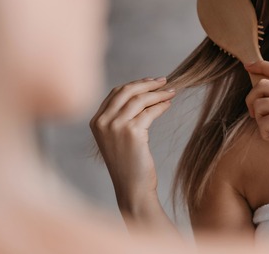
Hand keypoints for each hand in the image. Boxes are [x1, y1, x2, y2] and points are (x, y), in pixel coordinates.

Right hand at [90, 77, 175, 211]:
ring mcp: (115, 126)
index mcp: (96, 122)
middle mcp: (102, 122)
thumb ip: (121, 117)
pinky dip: (161, 105)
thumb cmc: (128, 164)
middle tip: (164, 81)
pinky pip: (150, 111)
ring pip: (140, 99)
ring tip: (171, 92)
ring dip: (158, 93)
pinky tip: (168, 105)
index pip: (116, 93)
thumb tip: (143, 93)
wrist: (132, 188)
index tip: (151, 81)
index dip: (135, 84)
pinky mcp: (132, 132)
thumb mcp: (117, 137)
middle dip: (147, 84)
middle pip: (126, 91)